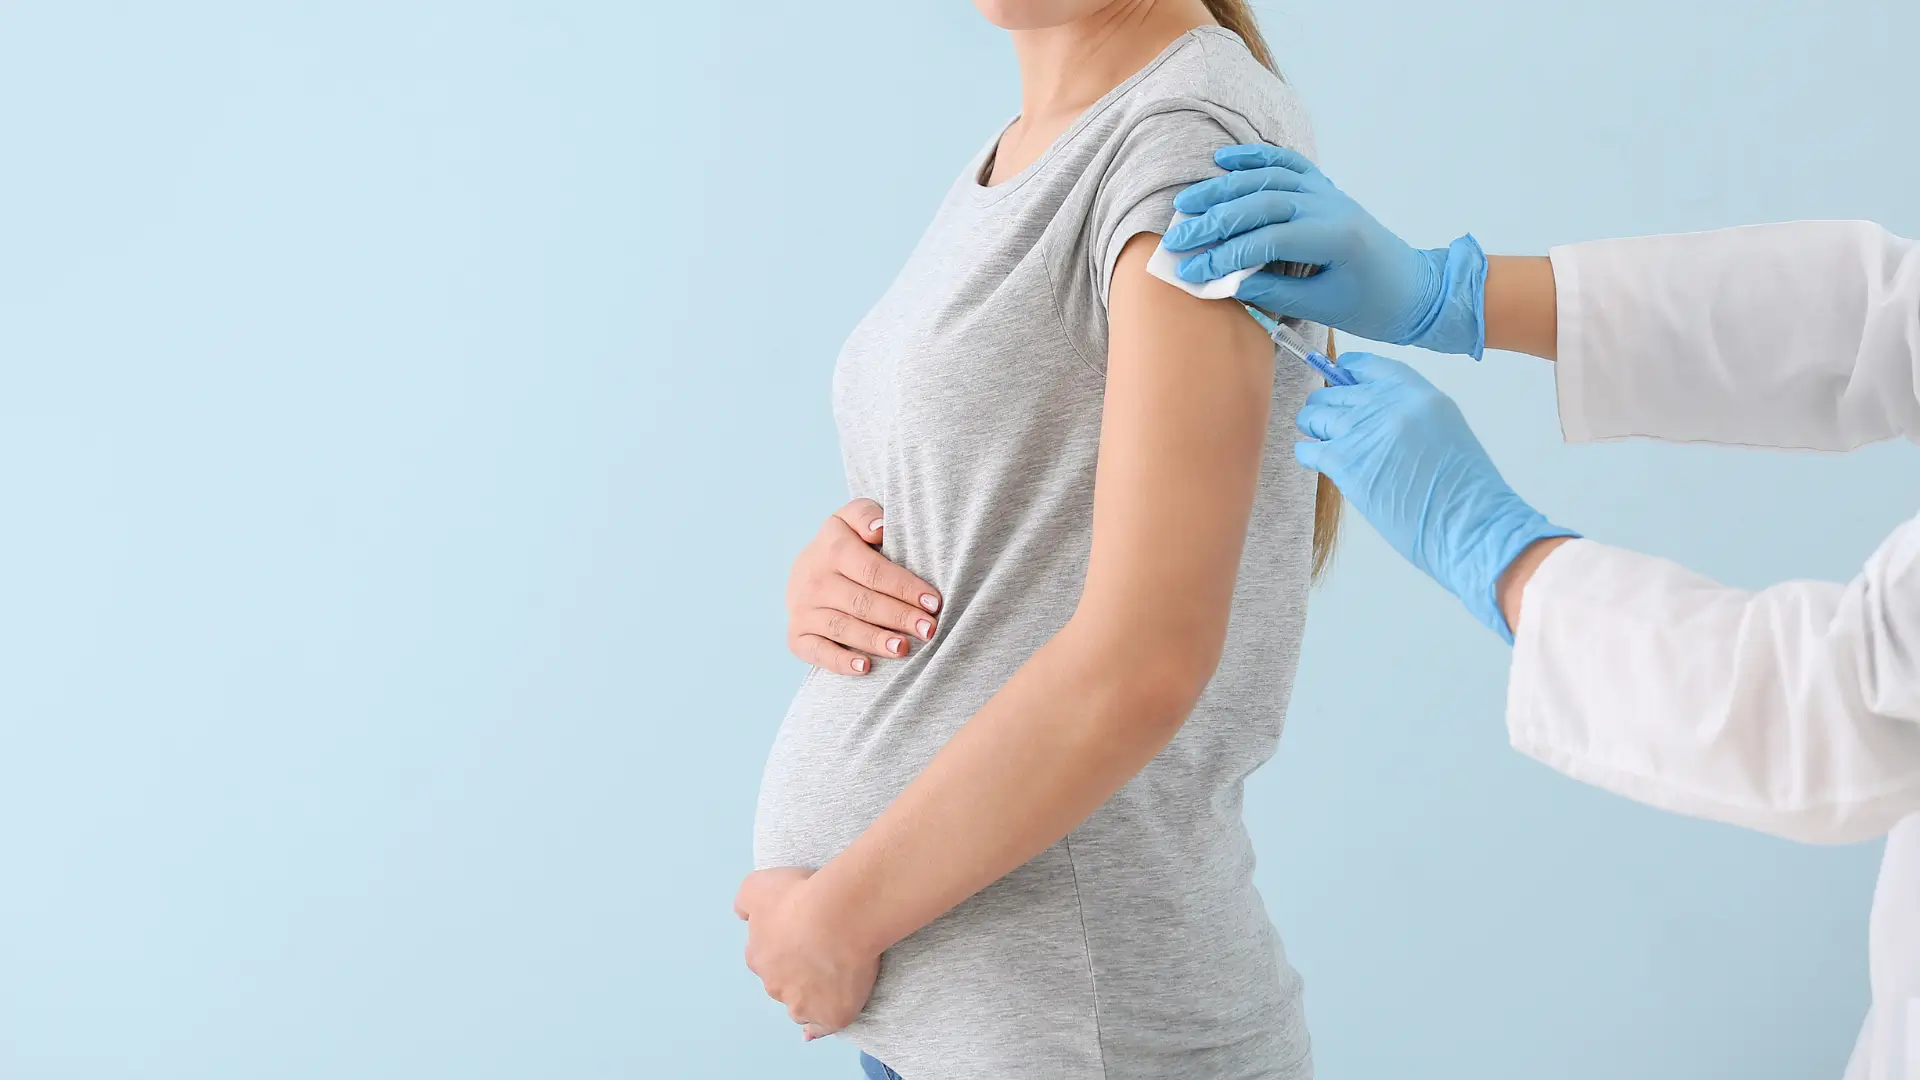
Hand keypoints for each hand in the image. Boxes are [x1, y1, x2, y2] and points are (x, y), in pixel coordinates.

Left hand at [735, 867, 879, 1039]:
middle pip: (781, 984)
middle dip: (794, 973)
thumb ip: (745, 901)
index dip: (782, 947)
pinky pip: (822, 1026)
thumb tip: (742, 916)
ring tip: (828, 980)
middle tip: (819, 950)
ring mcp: (802, 1005)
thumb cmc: (800, 897)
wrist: (840, 915)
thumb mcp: (757, 885)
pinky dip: (819, 1027)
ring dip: (807, 997)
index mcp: (758, 957)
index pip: (764, 958)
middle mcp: (775, 986)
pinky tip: (816, 1029)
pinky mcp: (831, 1016)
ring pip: (799, 1006)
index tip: (799, 935)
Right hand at [787, 499, 942, 674]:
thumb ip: (867, 515)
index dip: (905, 587)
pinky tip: (865, 667)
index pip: (873, 571)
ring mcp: (802, 608)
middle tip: (928, 630)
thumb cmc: (848, 543)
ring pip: (842, 627)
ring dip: (875, 640)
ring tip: (904, 648)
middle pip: (861, 602)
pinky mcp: (796, 634)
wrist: (809, 567)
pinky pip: (816, 651)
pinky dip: (839, 661)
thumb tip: (879, 530)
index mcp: (831, 547)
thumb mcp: (853, 518)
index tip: (933, 602)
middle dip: (898, 616)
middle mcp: (812, 578)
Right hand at [1162, 144, 1486, 357]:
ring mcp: (1327, 193)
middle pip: (1260, 202)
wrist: (1415, 289)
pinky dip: (1254, 159)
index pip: (1266, 239)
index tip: (1191, 273)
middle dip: (1213, 221)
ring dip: (1223, 188)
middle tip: (1176, 238)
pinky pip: (1287, 164)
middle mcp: (1329, 206)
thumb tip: (1227, 280)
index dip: (1224, 256)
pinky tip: (1224, 160)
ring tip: (1186, 203)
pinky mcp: (1324, 190)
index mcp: (1334, 237)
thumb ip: (1274, 289)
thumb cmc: (1373, 306)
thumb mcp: (1323, 307)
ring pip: (1267, 178)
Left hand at [1293, 353, 1575, 640]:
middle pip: (1334, 391)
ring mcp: (1362, 431)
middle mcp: (1386, 404)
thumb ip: (1408, 414)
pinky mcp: (1344, 462)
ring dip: (1315, 429)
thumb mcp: (1444, 430)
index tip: (1339, 376)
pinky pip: (1308, 449)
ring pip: (1314, 415)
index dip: (1347, 371)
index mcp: (1416, 392)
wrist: (1468, 522)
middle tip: (1330, 425)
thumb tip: (1369, 412)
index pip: (1368, 366)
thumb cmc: (1463, 489)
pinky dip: (1308, 455)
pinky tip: (1319, 463)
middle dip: (1327, 407)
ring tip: (1324, 445)